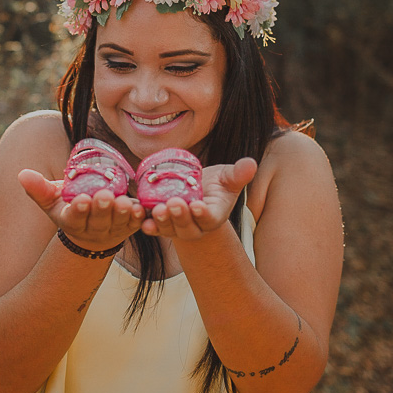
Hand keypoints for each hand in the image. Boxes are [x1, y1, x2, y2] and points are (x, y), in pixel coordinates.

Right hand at [18, 169, 144, 251]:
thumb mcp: (51, 201)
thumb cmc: (69, 208)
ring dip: (121, 213)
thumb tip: (22, 174)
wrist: (92, 232)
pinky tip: (139, 209)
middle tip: (105, 196)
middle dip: (102, 209)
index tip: (81, 199)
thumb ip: (38, 188)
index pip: (74, 218)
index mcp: (72, 222)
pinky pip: (135, 224)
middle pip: (98, 221)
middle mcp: (93, 229)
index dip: (79, 210)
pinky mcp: (129, 227)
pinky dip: (138, 218)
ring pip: (118, 224)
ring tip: (124, 202)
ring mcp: (112, 230)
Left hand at [142, 157, 256, 240]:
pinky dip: (147, 224)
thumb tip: (251, 163)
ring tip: (157, 209)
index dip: (204, 214)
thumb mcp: (228, 177)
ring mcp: (177, 228)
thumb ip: (239, 173)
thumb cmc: (216, 185)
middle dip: (180, 217)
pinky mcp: (162, 225)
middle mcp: (196, 227)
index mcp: (214, 216)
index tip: (198, 206)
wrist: (197, 192)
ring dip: (162, 221)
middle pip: (188, 227)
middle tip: (173, 204)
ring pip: (169, 229)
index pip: (210, 218)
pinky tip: (140, 217)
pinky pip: (154, 227)